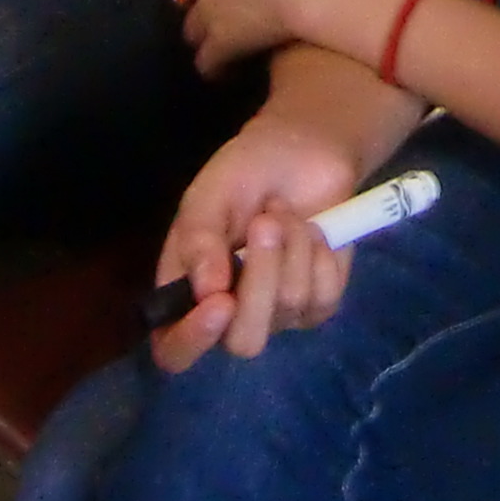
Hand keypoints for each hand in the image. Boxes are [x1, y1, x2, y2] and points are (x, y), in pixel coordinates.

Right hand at [149, 118, 364, 372]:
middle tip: (266, 223)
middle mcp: (230, 313)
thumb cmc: (245, 172)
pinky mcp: (319, 303)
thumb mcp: (209, 193)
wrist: (302, 152)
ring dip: (292, 246)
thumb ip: (199, 238)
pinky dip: (322, 253)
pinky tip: (313, 228)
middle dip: (261, 279)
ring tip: (283, 211)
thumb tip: (206, 292)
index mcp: (187, 290)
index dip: (192, 340)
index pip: (174, 349)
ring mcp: (278, 313)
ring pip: (289, 306)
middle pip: (244, 340)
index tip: (220, 302)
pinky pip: (325, 296)